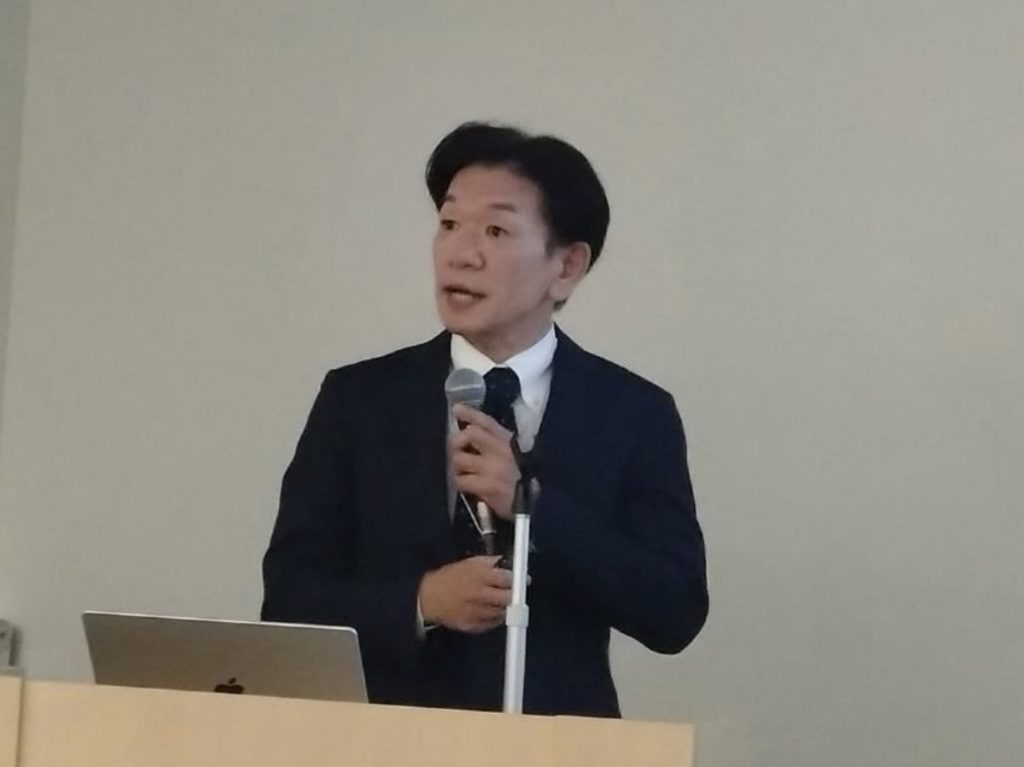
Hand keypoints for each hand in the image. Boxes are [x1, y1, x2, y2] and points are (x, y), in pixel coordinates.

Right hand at [419, 556, 511, 633]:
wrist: (428, 598)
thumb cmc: (448, 578)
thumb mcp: (467, 563)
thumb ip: (488, 562)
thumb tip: (503, 562)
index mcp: (479, 576)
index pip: (507, 578)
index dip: (517, 579)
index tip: (521, 579)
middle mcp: (479, 595)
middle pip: (508, 598)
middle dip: (515, 595)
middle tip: (515, 593)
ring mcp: (476, 612)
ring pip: (502, 613)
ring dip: (506, 607)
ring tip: (502, 602)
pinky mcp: (472, 625)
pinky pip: (492, 624)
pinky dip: (495, 618)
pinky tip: (492, 611)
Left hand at [450, 404, 519, 519]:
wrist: (538, 505)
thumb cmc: (527, 480)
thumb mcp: (518, 456)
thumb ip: (500, 444)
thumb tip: (473, 433)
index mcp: (509, 441)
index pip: (487, 422)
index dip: (470, 413)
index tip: (456, 409)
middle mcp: (501, 451)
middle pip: (470, 434)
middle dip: (457, 441)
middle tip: (457, 451)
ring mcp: (493, 469)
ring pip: (460, 459)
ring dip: (456, 466)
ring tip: (462, 471)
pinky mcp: (488, 487)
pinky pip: (462, 481)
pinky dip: (461, 482)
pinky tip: (468, 485)